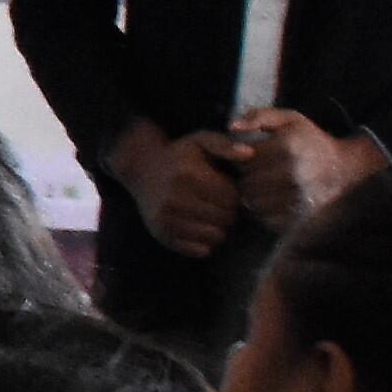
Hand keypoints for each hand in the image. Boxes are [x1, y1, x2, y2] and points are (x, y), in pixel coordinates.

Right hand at [112, 120, 242, 257]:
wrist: (142, 169)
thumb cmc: (179, 155)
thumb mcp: (200, 141)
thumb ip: (225, 145)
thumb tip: (250, 154)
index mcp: (189, 175)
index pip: (232, 199)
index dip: (234, 195)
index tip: (226, 190)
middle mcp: (176, 198)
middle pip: (225, 219)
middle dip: (228, 212)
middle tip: (219, 204)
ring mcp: (167, 218)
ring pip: (215, 236)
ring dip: (219, 228)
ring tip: (210, 215)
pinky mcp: (162, 234)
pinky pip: (200, 250)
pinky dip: (205, 242)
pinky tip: (199, 226)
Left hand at [223, 109, 384, 228]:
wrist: (344, 168)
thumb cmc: (310, 140)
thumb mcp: (290, 119)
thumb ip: (259, 116)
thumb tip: (232, 126)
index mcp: (288, 146)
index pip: (245, 158)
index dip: (243, 157)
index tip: (251, 156)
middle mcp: (293, 173)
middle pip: (247, 181)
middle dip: (247, 177)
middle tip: (257, 172)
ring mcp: (298, 197)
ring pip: (253, 201)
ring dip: (254, 195)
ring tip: (264, 186)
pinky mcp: (301, 216)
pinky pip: (266, 217)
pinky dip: (265, 210)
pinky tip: (274, 199)